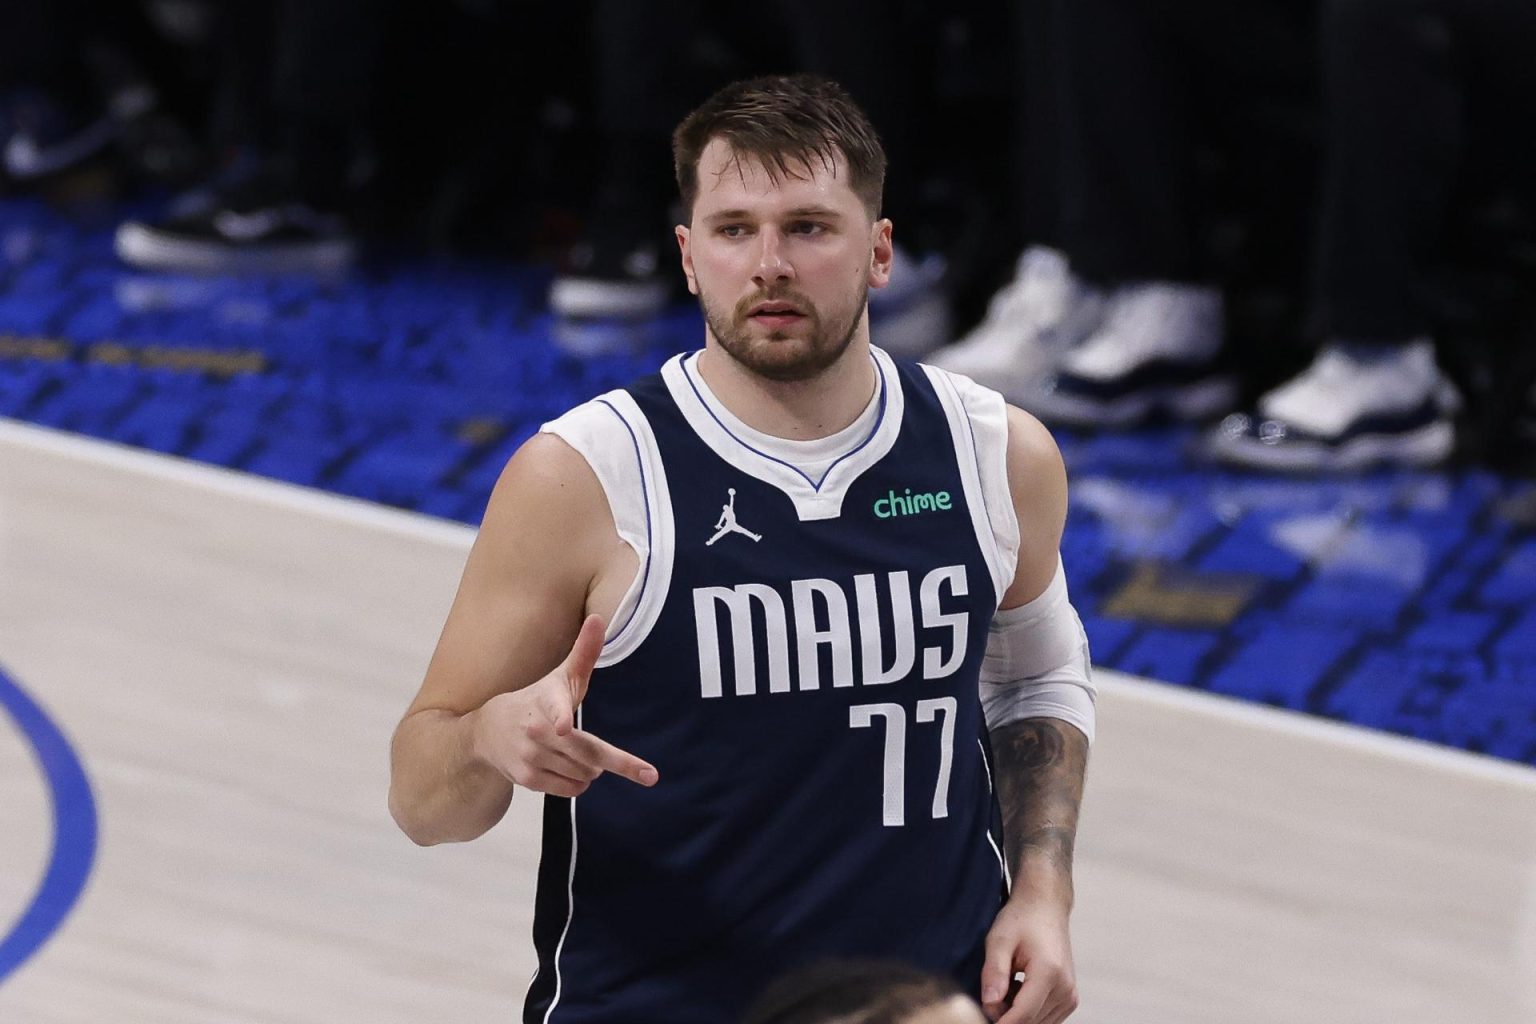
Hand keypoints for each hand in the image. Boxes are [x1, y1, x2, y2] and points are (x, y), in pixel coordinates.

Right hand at [471, 614, 658, 796]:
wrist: (488, 731)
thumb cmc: (536, 699)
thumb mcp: (561, 676)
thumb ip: (584, 652)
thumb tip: (598, 618)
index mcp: (547, 701)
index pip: (555, 709)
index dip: (561, 717)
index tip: (564, 727)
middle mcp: (536, 730)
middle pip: (589, 754)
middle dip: (617, 763)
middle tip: (638, 768)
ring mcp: (530, 756)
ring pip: (584, 775)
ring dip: (592, 770)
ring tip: (578, 756)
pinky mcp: (527, 779)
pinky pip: (570, 789)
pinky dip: (578, 784)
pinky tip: (568, 769)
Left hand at [980, 895, 1077, 1023]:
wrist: (1045, 907)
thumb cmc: (1021, 920)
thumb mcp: (999, 940)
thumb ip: (994, 972)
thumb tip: (989, 1004)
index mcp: (1049, 973)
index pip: (1023, 1016)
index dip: (999, 1022)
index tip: (981, 1016)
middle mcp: (1065, 989)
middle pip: (1030, 1022)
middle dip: (1005, 1016)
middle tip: (989, 993)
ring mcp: (1070, 995)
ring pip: (1037, 1023)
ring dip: (1016, 1014)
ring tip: (1005, 984)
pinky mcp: (1069, 999)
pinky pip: (1044, 1019)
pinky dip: (1027, 1011)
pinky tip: (1017, 989)